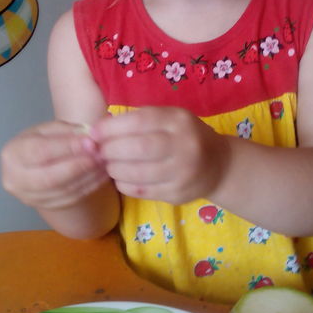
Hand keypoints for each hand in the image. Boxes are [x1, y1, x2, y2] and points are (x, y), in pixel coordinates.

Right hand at [0, 120, 109, 210]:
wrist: (32, 163)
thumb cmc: (39, 141)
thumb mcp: (48, 129)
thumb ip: (66, 131)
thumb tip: (88, 139)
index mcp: (13, 154)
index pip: (40, 152)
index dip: (66, 148)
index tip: (90, 142)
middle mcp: (16, 179)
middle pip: (50, 178)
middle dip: (79, 166)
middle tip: (99, 155)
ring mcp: (29, 197)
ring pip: (63, 191)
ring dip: (88, 177)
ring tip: (104, 163)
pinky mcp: (45, 206)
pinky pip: (71, 199)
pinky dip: (89, 187)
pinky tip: (101, 175)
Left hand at [91, 107, 229, 204]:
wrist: (219, 165)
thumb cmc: (184, 136)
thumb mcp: (169, 119)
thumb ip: (138, 121)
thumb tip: (98, 130)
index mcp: (178, 121)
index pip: (138, 122)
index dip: (110, 128)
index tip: (93, 133)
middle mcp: (184, 145)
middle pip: (137, 148)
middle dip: (110, 150)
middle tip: (98, 151)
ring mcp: (182, 172)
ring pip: (137, 173)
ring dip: (114, 169)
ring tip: (109, 165)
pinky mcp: (178, 193)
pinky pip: (141, 191)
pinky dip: (124, 184)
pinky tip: (122, 178)